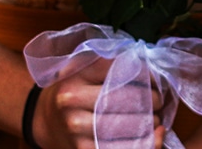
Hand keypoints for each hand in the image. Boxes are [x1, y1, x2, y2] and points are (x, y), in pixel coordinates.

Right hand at [33, 58, 166, 148]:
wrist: (44, 122)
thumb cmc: (70, 91)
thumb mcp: (80, 68)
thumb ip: (108, 61)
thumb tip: (148, 62)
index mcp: (74, 77)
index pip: (121, 69)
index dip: (146, 73)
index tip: (155, 77)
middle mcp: (72, 103)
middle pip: (130, 99)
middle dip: (153, 100)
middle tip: (158, 100)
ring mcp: (77, 130)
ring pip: (131, 126)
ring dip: (152, 122)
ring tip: (155, 117)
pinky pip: (127, 148)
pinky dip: (148, 143)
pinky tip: (154, 135)